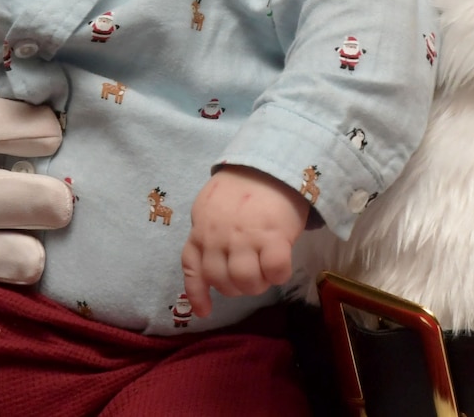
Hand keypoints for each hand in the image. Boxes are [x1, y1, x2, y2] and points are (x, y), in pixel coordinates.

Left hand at [181, 165, 310, 316]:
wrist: (272, 162)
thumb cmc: (244, 185)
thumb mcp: (213, 206)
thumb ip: (209, 231)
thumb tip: (211, 260)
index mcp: (202, 229)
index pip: (192, 267)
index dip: (197, 294)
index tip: (204, 312)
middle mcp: (219, 236)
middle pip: (222, 281)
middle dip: (236, 288)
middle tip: (250, 278)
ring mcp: (245, 237)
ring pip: (246, 281)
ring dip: (257, 285)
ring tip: (265, 274)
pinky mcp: (273, 236)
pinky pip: (274, 271)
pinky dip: (279, 275)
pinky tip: (281, 268)